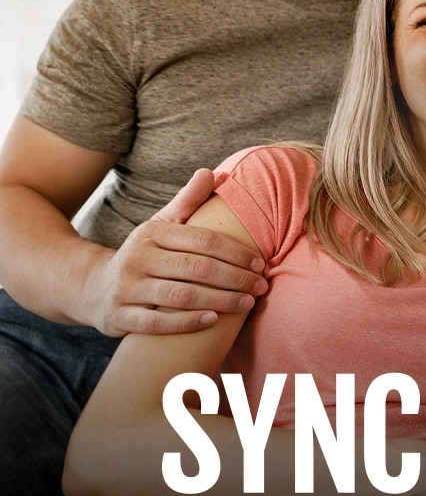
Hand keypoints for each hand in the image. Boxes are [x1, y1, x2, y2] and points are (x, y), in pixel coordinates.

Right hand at [83, 169, 265, 335]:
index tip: (260, 263)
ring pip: (180, 296)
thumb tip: (211, 172)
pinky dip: (186, 323)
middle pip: (197, 269)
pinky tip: (213, 321)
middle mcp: (137, 259)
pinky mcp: (120, 316)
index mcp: (152, 233)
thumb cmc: (143, 254)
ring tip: (247, 303)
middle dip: (235, 278)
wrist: (92, 287)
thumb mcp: (161, 224)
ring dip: (220, 301)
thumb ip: (188, 200)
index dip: (236, 253)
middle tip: (261, 286)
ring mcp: (127, 289)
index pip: (203, 241)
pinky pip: (156, 323)